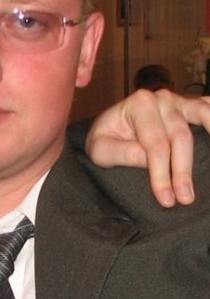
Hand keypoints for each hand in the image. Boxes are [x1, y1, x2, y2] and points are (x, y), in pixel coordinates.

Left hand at [85, 88, 209, 206]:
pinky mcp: (192, 105)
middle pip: (180, 138)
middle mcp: (162, 98)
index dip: (162, 174)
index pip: (155, 145)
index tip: (167, 199)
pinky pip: (209, 108)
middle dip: (183, 171)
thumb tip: (150, 161)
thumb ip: (122, 154)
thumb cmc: (106, 137)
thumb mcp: (100, 149)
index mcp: (139, 105)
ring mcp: (180, 100)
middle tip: (186, 198)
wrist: (110, 124)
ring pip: (203, 120)